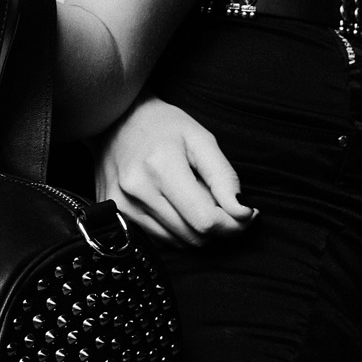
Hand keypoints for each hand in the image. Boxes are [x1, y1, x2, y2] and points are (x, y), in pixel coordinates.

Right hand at [93, 96, 256, 246]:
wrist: (116, 118)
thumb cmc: (164, 126)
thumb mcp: (202, 139)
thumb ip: (225, 178)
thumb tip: (243, 213)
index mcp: (162, 166)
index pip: (206, 221)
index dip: (233, 224)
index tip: (245, 214)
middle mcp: (138, 190)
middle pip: (193, 236)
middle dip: (216, 226)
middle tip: (219, 201)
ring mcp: (122, 205)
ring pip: (178, 243)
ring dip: (195, 229)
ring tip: (192, 197)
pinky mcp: (116, 214)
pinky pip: (158, 240)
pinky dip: (175, 229)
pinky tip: (174, 204)